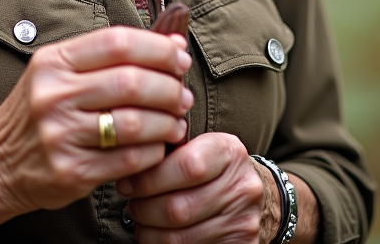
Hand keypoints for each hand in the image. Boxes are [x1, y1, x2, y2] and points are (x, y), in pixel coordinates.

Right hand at [0, 26, 192, 215]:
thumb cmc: (39, 109)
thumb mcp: (60, 71)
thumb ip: (109, 57)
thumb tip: (173, 43)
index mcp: (54, 62)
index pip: (116, 42)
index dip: (157, 48)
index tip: (179, 57)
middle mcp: (54, 95)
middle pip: (130, 82)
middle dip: (168, 87)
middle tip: (183, 94)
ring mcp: (60, 135)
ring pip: (133, 123)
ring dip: (167, 122)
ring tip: (176, 121)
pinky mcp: (70, 171)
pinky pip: (128, 159)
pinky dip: (153, 151)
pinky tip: (158, 146)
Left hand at [116, 132, 274, 242]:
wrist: (253, 193)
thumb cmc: (212, 166)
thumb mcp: (200, 145)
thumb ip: (171, 147)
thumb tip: (129, 158)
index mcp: (229, 152)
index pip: (186, 166)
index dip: (149, 179)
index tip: (126, 184)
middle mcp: (242, 186)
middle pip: (179, 208)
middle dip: (144, 209)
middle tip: (130, 205)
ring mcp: (243, 221)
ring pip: (181, 238)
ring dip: (149, 233)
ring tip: (139, 221)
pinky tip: (156, 236)